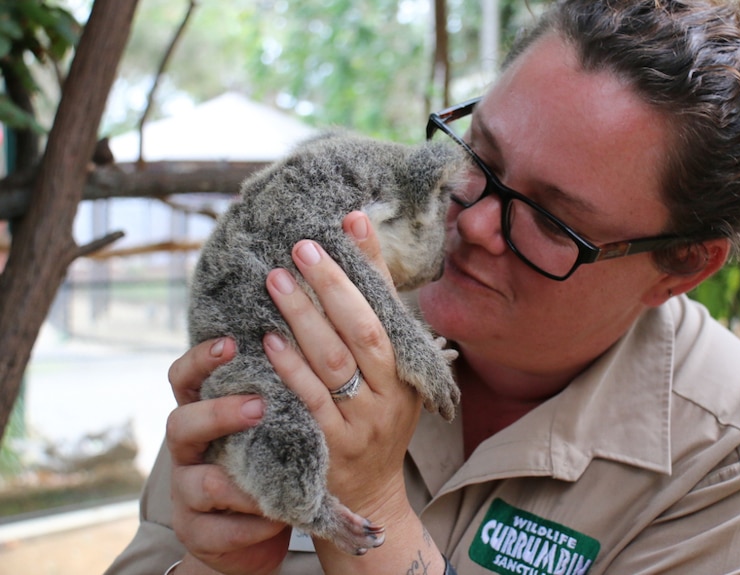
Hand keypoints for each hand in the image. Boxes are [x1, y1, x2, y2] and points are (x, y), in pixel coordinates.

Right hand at [166, 338, 290, 574]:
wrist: (259, 532)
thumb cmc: (269, 466)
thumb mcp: (269, 429)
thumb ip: (275, 398)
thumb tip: (308, 346)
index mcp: (203, 415)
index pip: (186, 379)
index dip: (200, 359)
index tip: (230, 342)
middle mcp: (189, 450)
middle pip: (181, 424)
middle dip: (219, 414)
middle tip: (259, 406)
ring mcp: (187, 494)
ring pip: (201, 483)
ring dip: (242, 483)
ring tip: (277, 482)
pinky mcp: (197, 533)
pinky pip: (222, 529)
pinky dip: (254, 524)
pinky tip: (278, 518)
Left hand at [263, 212, 434, 571]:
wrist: (371, 494)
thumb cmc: (376, 421)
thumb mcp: (391, 377)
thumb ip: (374, 326)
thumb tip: (355, 258)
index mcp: (409, 369)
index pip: (390, 307)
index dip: (372, 263)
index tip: (350, 219)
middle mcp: (392, 393)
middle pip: (363, 330)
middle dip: (331, 285)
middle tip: (300, 248)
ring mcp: (363, 422)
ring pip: (334, 362)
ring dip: (304, 318)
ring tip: (276, 281)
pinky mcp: (332, 447)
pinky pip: (310, 401)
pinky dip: (290, 369)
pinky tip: (268, 341)